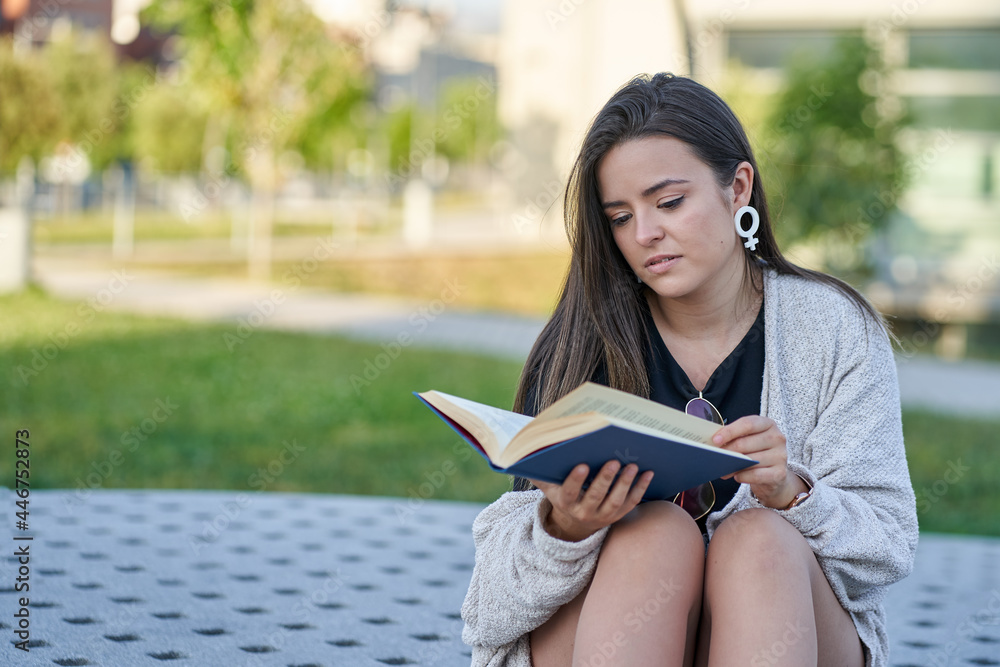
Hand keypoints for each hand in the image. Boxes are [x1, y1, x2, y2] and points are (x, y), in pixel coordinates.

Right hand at [528, 460, 653, 541]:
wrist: (574, 524)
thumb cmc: (561, 494)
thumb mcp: (548, 487)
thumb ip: (538, 472)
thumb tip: (520, 455)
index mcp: (565, 503)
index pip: (569, 493)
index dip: (575, 480)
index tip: (581, 465)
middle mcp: (584, 513)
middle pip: (596, 497)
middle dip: (605, 479)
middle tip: (614, 461)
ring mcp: (602, 516)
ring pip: (615, 502)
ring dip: (625, 484)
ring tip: (632, 466)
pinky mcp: (617, 516)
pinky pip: (630, 503)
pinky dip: (640, 489)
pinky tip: (648, 474)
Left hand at [712, 416, 803, 508]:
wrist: (774, 475)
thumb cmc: (757, 453)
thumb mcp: (749, 440)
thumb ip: (735, 438)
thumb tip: (714, 444)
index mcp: (768, 424)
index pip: (747, 424)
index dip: (729, 431)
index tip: (715, 440)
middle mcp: (777, 438)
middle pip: (745, 443)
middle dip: (727, 451)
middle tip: (714, 456)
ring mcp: (780, 456)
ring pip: (749, 460)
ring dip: (732, 465)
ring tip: (722, 469)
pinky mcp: (780, 473)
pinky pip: (755, 474)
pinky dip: (743, 476)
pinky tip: (736, 476)